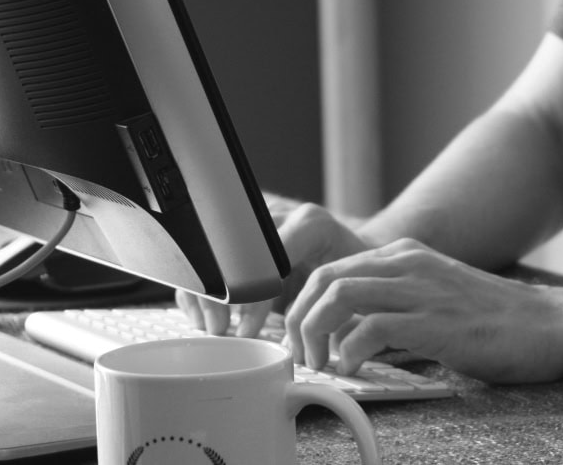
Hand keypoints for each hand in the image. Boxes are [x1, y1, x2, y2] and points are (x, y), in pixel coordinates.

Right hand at [176, 201, 374, 336]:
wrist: (360, 259)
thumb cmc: (360, 278)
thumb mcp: (351, 291)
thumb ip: (327, 309)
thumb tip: (303, 347)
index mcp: (311, 224)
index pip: (268, 257)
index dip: (253, 296)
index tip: (248, 329)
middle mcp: (282, 216)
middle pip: (232, 249)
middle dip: (220, 294)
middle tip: (220, 329)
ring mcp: (259, 224)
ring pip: (214, 251)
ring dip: (205, 291)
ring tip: (213, 326)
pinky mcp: (245, 239)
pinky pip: (211, 259)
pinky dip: (202, 288)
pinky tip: (203, 316)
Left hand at [284, 238, 562, 383]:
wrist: (550, 326)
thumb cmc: (496, 322)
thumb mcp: (435, 298)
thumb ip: (393, 306)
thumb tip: (346, 336)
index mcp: (405, 256)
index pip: (331, 267)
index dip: (304, 304)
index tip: (301, 339)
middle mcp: (408, 263)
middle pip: (324, 277)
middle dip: (299, 319)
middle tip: (303, 356)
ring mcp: (422, 288)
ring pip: (338, 295)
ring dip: (315, 334)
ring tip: (321, 364)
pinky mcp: (435, 321)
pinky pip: (371, 328)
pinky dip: (351, 352)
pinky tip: (356, 370)